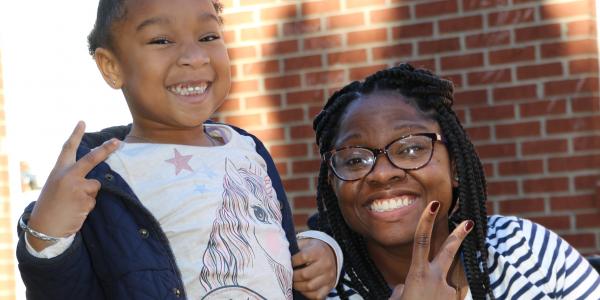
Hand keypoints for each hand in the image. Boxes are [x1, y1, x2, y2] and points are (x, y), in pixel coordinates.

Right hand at [26, 121, 118, 250]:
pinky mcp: (85, 199)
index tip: (82, 122)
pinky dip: (88, 206)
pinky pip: (94, 200)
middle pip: (91, 158)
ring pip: (95, 186)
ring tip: (73, 204)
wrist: (44, 227)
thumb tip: (95, 178)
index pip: (68, 149)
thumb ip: (72, 177)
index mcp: (58, 171)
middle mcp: (67, 175)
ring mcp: (77, 186)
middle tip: (118, 141)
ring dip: (89, 195)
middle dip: (106, 149)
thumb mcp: (56, 187)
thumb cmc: (51, 207)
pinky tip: (76, 211)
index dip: (76, 135)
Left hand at [292, 238, 337, 298]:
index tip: (286, 263)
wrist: (331, 254)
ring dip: (297, 286)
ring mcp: (329, 277)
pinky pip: (316, 295)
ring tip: (292, 282)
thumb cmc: (313, 249)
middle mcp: (326, 264)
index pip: (302, 257)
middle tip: (286, 276)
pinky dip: (306, 294)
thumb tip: (280, 254)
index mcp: (319, 251)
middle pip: (305, 275)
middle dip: (292, 276)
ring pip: (309, 287)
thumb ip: (294, 248)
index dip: (292, 261)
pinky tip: (301, 288)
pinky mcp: (330, 286)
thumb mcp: (305, 243)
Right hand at [389, 201, 472, 299]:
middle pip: (449, 251)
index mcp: (417, 274)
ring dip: (438, 294)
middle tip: (469, 222)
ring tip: (427, 299)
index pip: (421, 241)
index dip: (427, 221)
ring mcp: (448, 291)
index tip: (434, 204)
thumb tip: (408, 286)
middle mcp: (435, 279)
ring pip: (446, 285)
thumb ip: (404, 288)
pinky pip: (448, 298)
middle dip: (459, 235)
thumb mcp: (398, 299)